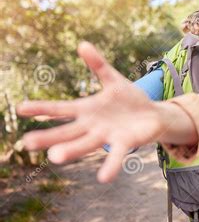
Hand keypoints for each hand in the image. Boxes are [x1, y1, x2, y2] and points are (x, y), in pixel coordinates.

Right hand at [16, 42, 162, 182]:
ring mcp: (107, 136)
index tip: (21, 108)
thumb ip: (98, 65)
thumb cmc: (129, 99)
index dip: (42, 109)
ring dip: (72, 150)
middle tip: (27, 143)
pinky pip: (115, 155)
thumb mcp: (113, 79)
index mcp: (87, 109)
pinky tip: (103, 178)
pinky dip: (110, 166)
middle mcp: (92, 126)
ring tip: (55, 157)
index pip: (60, 109)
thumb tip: (82, 44)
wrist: (152, 115)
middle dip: (48, 137)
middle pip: (67, 131)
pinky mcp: (124, 143)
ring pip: (86, 144)